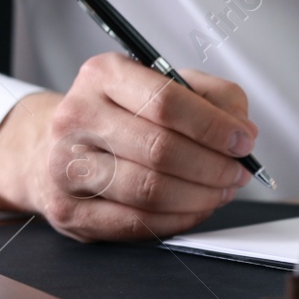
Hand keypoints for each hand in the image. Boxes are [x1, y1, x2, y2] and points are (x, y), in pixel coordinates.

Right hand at [0, 54, 257, 241]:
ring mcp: (65, 167)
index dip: (214, 126)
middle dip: (213, 166)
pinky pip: (136, 223)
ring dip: (201, 196)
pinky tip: (196, 208)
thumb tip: (242, 131)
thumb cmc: (123, 114)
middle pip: (160, 150)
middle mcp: (76, 117)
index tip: (244, 140)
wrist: (54, 148)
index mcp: (103, 75)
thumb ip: (213, 97)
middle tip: (238, 172)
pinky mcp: (68, 211)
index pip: (166, 101)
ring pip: (149, 190)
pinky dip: (178, 219)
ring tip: (222, 190)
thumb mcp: (167, 84)